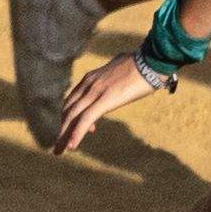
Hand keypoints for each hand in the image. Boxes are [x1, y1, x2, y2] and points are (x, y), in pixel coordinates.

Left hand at [50, 53, 171, 159]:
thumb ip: (114, 78)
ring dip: (64, 136)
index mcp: (91, 78)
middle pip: (68, 110)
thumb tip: (119, 81)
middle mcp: (89, 84)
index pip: (72, 100)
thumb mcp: (121, 71)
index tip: (73, 128)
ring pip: (72, 117)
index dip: (70, 116)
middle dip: (62, 129)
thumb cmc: (143, 65)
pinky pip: (86, 119)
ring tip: (60, 151)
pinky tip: (72, 146)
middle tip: (58, 146)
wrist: (152, 60)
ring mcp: (95, 91)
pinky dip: (76, 134)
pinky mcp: (105, 99)